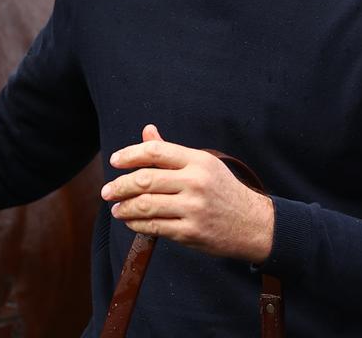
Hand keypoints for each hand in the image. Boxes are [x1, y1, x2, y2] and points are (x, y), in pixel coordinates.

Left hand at [100, 124, 274, 262]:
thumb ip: (171, 151)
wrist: (254, 224)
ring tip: (116, 208)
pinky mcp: (191, 231)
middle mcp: (195, 182)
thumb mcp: (203, 165)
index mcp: (197, 161)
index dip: (129, 154)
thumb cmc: (224, 191)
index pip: (155, 151)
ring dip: (124, 207)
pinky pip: (154, 226)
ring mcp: (193, 208)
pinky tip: (131, 222)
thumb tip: (147, 130)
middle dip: (119, 186)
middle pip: (145, 180)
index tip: (115, 161)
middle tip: (106, 191)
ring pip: (145, 205)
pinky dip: (136, 224)